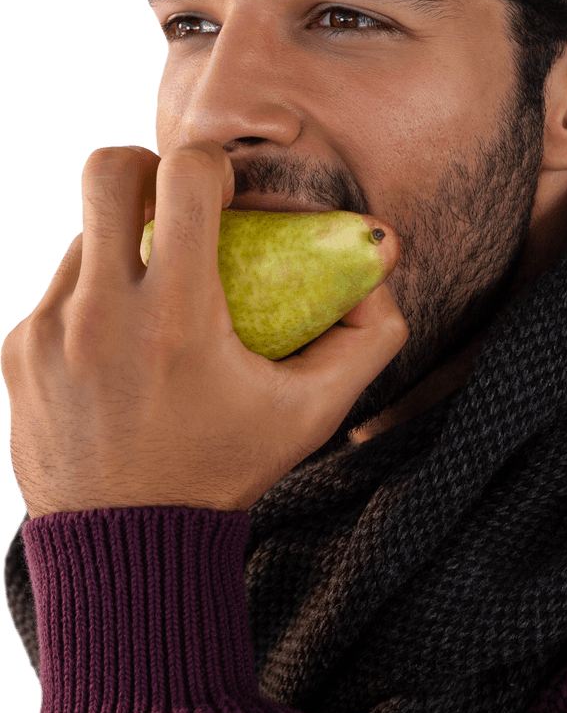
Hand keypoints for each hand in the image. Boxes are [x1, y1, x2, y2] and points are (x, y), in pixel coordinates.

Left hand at [0, 143, 407, 517]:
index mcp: (177, 319)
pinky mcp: (19, 353)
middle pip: (109, 171)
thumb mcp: (314, 411)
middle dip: (150, 168)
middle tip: (179, 204)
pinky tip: (123, 344)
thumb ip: (368, 339)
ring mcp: (49, 332)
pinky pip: (61, 288)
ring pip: (84, 232)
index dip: (212, 164)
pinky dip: (97, 293)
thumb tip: (384, 273)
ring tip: (158, 292)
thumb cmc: (228, 469)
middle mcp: (101, 314)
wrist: (130, 547)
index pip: (183, 176)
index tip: (226, 193)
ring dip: (125, 241)